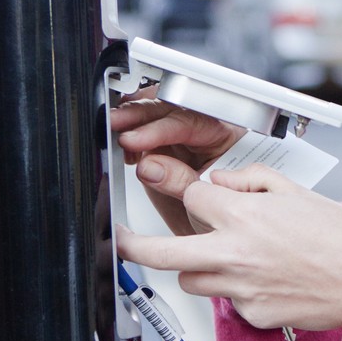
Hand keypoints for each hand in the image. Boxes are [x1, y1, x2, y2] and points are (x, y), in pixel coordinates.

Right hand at [110, 97, 244, 234]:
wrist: (213, 232)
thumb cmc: (221, 217)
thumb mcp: (204, 202)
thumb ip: (179, 182)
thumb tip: (149, 166)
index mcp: (227, 137)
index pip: (191, 123)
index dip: (159, 129)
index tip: (134, 139)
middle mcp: (206, 131)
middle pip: (174, 109)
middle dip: (141, 113)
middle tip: (116, 122)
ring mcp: (185, 137)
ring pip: (160, 113)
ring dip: (135, 117)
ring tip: (113, 126)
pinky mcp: (165, 146)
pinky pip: (148, 128)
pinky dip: (131, 130)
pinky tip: (122, 143)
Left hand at [114, 165, 341, 334]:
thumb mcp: (298, 192)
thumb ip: (252, 181)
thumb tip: (218, 182)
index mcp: (246, 218)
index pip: (191, 197)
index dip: (181, 186)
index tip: (169, 182)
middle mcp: (235, 255)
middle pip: (162, 254)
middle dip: (131, 246)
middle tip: (120, 240)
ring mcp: (241, 290)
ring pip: (193, 280)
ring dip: (198, 267)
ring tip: (233, 257)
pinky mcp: (251, 315)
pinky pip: (228, 300)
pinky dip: (239, 288)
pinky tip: (271, 279)